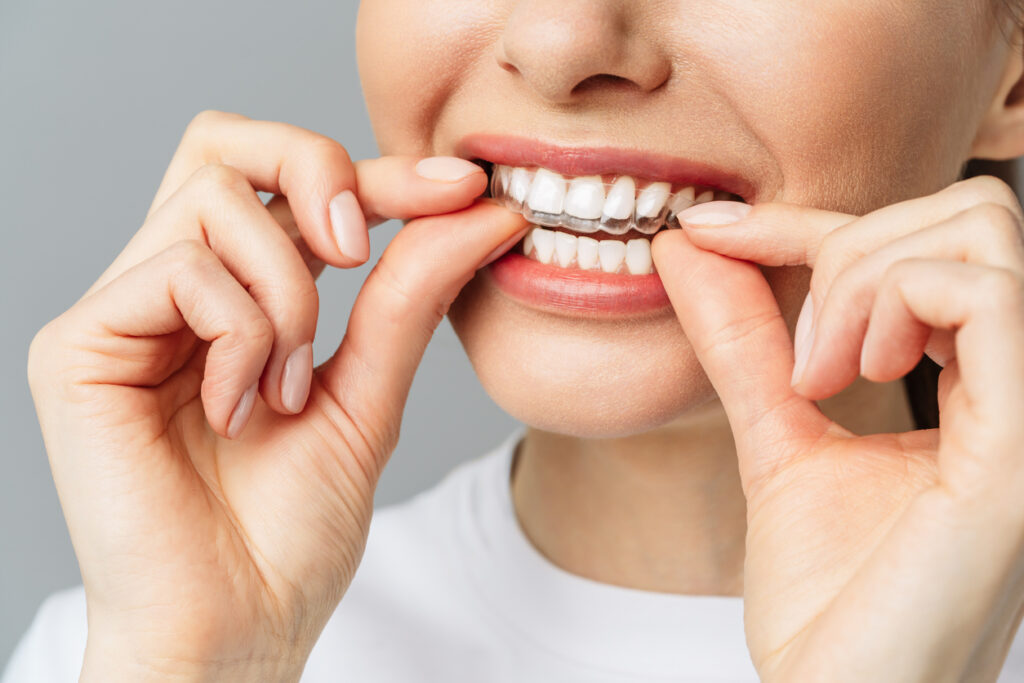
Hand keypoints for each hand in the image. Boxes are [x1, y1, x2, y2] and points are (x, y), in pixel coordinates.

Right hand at [27, 111, 526, 681]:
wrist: (239, 629)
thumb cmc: (291, 531)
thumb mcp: (370, 394)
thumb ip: (410, 297)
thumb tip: (476, 209)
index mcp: (231, 299)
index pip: (289, 183)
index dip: (376, 171)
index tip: (461, 189)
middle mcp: (169, 292)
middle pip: (227, 143)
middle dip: (318, 169)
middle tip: (360, 250)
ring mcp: (121, 314)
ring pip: (216, 198)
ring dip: (289, 290)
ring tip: (290, 384)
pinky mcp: (79, 346)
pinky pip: (182, 271)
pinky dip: (243, 333)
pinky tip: (242, 407)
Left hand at [651, 175, 1023, 682]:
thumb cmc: (828, 595)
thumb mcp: (778, 433)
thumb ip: (743, 339)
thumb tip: (689, 246)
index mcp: (985, 387)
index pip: (919, 244)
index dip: (804, 222)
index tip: (703, 231)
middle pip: (971, 212)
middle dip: (848, 250)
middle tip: (799, 359)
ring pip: (981, 229)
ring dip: (862, 279)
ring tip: (818, 376)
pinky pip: (985, 293)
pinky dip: (892, 305)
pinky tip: (851, 380)